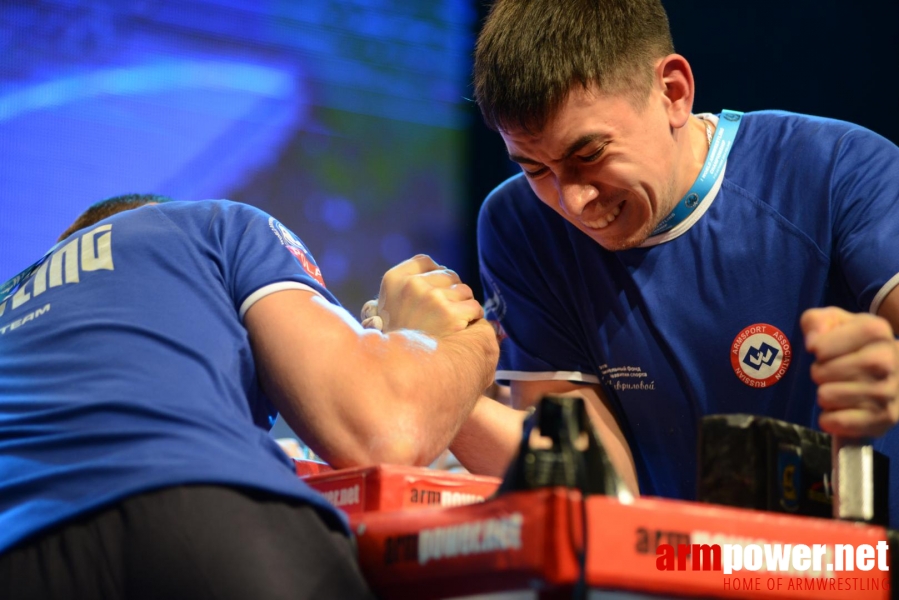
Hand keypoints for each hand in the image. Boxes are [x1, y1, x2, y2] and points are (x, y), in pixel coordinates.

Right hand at [368, 255, 482, 336]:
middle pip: (448, 274)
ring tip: (449, 325)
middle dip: (451, 291)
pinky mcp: (449, 314)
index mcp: (393, 280)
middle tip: (441, 314)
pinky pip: (474, 307)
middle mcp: (411, 285)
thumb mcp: (389, 307)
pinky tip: (460, 331)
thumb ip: (407, 286)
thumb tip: (438, 269)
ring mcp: (431, 298)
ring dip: (463, 306)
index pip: (424, 261)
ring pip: (464, 290)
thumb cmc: (399, 340)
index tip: (435, 290)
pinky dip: (473, 318)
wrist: (402, 371)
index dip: (435, 275)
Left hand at [801, 307, 898, 436]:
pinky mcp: (884, 419)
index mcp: (876, 331)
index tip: (824, 350)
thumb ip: (816, 321)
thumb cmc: (854, 342)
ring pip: (827, 396)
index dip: (817, 351)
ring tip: (840, 388)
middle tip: (832, 372)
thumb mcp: (834, 321)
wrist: (894, 368)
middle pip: (822, 373)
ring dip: (825, 395)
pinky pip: (838, 422)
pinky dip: (830, 419)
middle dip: (818, 372)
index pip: (821, 347)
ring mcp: (888, 391)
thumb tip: (813, 342)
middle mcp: (887, 360)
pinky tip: (841, 409)